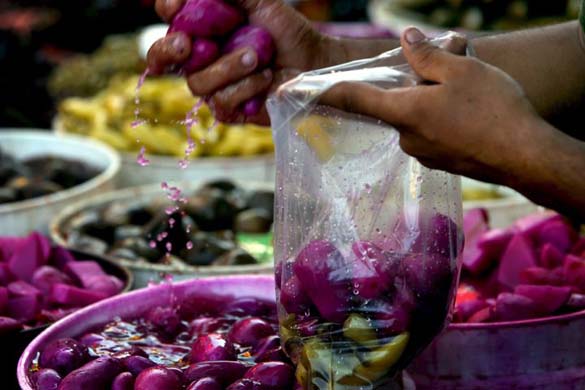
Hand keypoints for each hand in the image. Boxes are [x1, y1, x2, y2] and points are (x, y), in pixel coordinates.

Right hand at [147, 0, 327, 124]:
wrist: (310, 63)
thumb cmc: (285, 31)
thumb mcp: (259, 2)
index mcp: (200, 30)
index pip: (170, 20)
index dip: (167, 12)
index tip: (175, 7)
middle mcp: (200, 59)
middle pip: (161, 59)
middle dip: (167, 51)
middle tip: (184, 44)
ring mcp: (212, 86)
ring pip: (197, 83)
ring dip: (227, 68)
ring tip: (256, 56)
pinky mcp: (229, 110)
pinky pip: (222, 102)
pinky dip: (246, 88)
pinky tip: (265, 78)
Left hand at [324, 28, 550, 185]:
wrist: (525, 157)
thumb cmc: (493, 111)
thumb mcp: (461, 70)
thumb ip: (427, 55)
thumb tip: (406, 37)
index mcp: (402, 112)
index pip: (352, 98)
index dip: (322, 92)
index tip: (294, 91)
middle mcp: (404, 137)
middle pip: (394, 104)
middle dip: (413, 86)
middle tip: (447, 73)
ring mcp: (422, 153)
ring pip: (417, 117)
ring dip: (432, 101)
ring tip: (469, 93)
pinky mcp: (439, 161)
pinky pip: (432, 132)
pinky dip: (442, 118)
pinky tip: (471, 113)